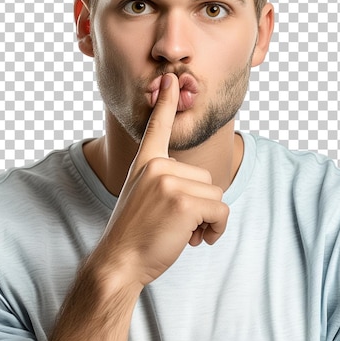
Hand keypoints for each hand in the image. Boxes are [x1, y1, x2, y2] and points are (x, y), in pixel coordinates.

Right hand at [97, 73, 229, 286]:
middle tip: (177, 224)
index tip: (171, 78)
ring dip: (208, 219)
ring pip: (216, 195)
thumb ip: (164, 182)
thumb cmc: (135, 234)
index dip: (166, 103)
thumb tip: (204, 190)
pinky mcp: (184, 202)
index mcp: (146, 163)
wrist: (119, 262)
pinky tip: (196, 240)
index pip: (158, 127)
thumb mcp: (142, 196)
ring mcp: (169, 182)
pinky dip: (216, 229)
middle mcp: (157, 166)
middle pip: (206, 179)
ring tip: (183, 233)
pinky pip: (221, 211)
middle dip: (200, 205)